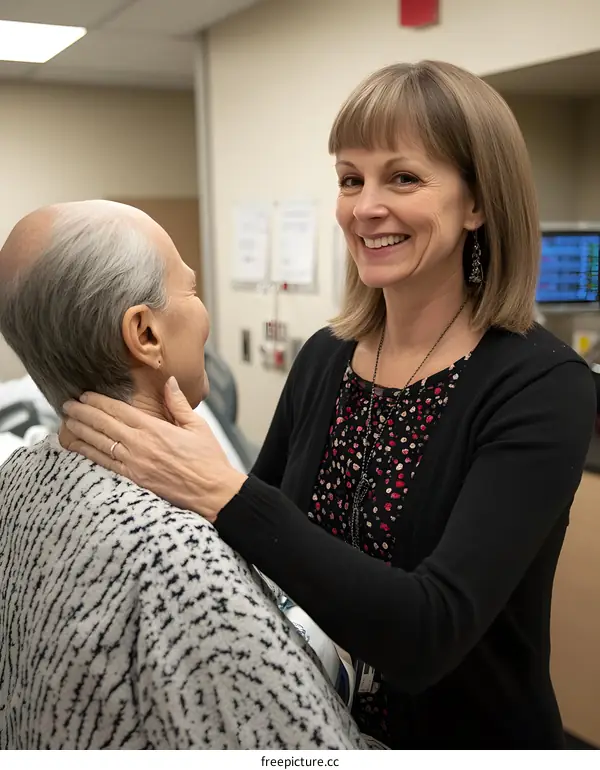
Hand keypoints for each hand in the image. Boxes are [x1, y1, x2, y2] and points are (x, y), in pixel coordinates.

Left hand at [62, 377, 247, 521]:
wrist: (213, 492)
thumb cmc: (208, 460)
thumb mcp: (198, 426)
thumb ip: (178, 403)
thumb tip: (169, 382)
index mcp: (155, 429)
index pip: (119, 411)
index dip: (99, 402)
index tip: (85, 395)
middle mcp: (140, 446)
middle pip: (103, 425)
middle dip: (83, 414)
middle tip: (68, 406)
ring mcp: (134, 464)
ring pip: (99, 444)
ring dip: (80, 432)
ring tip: (66, 423)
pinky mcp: (134, 480)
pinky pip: (104, 464)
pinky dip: (88, 454)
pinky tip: (78, 447)